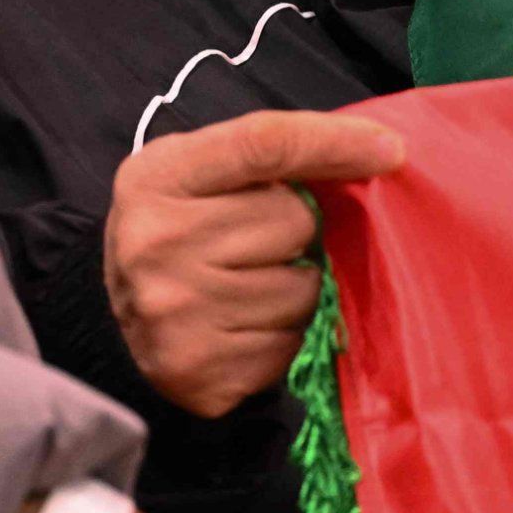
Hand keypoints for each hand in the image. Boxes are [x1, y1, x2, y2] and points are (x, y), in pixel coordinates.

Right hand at [102, 108, 405, 417]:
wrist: (121, 323)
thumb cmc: (182, 233)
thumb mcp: (204, 175)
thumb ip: (270, 155)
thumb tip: (381, 151)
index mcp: (157, 177)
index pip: (264, 143)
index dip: (334, 142)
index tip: (390, 150)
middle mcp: (155, 241)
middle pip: (294, 221)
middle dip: (295, 233)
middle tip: (257, 245)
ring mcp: (174, 311)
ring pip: (305, 290)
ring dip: (297, 290)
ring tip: (250, 289)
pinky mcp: (197, 370)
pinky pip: (293, 345)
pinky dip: (285, 338)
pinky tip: (247, 330)